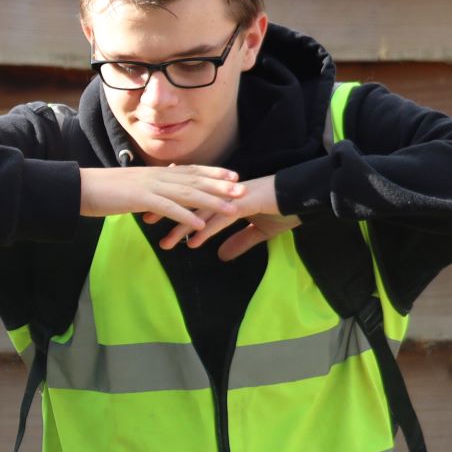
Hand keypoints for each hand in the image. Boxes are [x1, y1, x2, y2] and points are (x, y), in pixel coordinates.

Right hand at [81, 164, 243, 248]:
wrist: (78, 188)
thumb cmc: (100, 190)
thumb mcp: (128, 188)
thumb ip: (144, 190)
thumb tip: (154, 196)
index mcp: (153, 173)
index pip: (189, 170)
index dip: (212, 173)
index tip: (232, 176)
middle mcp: (155, 176)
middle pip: (194, 179)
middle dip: (221, 185)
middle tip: (243, 189)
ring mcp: (148, 186)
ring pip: (187, 193)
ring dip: (212, 201)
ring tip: (233, 209)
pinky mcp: (139, 199)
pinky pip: (168, 208)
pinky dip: (186, 216)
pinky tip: (201, 225)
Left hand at [145, 175, 300, 256]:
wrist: (306, 196)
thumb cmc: (283, 208)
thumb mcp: (260, 231)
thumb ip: (239, 242)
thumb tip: (221, 257)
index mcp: (224, 195)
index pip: (191, 197)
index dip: (172, 203)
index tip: (152, 210)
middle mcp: (224, 194)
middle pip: (188, 201)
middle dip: (166, 210)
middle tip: (144, 220)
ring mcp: (233, 198)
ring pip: (201, 213)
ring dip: (182, 228)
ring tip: (165, 243)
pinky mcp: (245, 205)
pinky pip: (221, 220)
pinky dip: (206, 231)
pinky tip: (193, 243)